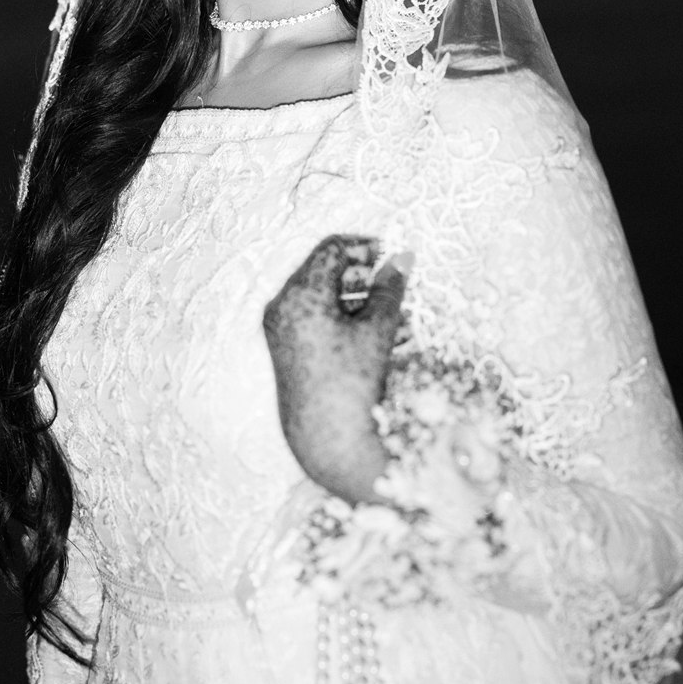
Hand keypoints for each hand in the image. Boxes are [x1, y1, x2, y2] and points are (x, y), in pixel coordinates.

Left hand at [262, 236, 407, 502]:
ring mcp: (279, 328)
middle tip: (390, 278)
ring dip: (355, 295)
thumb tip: (403, 257)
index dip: (363, 246)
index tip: (390, 254)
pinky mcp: (284, 348)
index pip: (331, 249)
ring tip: (391, 310)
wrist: (327, 438)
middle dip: (360, 272)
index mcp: (301, 294)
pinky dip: (340, 315)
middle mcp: (282, 306)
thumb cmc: (353, 382)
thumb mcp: (377, 329)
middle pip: (322, 269)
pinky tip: (372, 330)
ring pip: (319, 295)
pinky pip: (312, 317)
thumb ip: (390, 288)